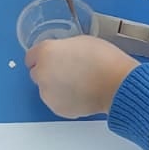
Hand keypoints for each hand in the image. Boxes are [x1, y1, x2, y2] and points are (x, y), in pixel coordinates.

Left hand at [25, 35, 139, 117]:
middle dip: (49, 71)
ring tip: (78, 82)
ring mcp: (48, 94)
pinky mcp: (57, 108)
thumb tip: (61, 54)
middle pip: (37, 72)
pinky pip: (57, 101)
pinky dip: (65, 98)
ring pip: (47, 88)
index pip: (31, 55)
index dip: (43, 56)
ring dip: (56, 86)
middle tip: (69, 69)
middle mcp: (42, 73)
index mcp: (46, 52)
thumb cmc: (104, 60)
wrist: (117, 84)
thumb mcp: (81, 41)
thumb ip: (63, 48)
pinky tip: (80, 92)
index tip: (51, 57)